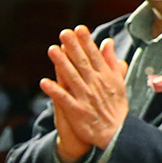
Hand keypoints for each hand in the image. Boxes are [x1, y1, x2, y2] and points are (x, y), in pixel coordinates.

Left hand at [40, 26, 127, 162]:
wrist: (116, 134)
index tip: (79, 29)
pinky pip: (63, 99)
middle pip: (82, 63)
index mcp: (105, 77)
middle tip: (64, 32)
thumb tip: (107, 43)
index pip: (94, 56)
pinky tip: (43, 82)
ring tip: (51, 50)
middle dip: (73, 48)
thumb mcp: (118, 82)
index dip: (86, 42)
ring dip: (61, 64)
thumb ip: (111, 62)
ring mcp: (85, 98)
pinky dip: (54, 90)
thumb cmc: (115, 107)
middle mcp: (95, 85)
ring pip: (72, 78)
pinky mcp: (76, 111)